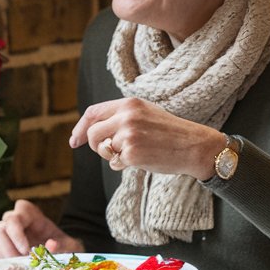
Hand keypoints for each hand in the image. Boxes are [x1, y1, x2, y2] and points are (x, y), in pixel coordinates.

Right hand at [0, 199, 83, 258]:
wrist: (62, 252)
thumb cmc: (64, 244)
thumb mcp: (70, 245)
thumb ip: (63, 245)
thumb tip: (51, 245)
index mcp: (30, 213)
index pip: (15, 217)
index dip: (17, 234)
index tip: (26, 250)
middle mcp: (16, 219)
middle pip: (2, 228)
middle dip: (9, 248)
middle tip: (21, 262)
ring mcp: (9, 232)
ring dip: (6, 255)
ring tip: (20, 266)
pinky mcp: (5, 245)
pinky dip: (5, 260)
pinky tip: (17, 267)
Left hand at [69, 98, 222, 180]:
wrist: (195, 145)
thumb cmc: (169, 132)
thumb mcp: (145, 113)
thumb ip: (120, 116)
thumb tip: (91, 131)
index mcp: (129, 103)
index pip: (93, 113)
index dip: (81, 128)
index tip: (75, 141)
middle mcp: (127, 116)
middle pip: (94, 133)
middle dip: (96, 146)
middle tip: (109, 152)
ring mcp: (129, 135)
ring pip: (105, 150)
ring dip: (114, 156)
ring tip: (135, 152)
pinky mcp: (132, 153)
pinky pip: (115, 163)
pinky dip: (124, 166)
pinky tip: (142, 160)